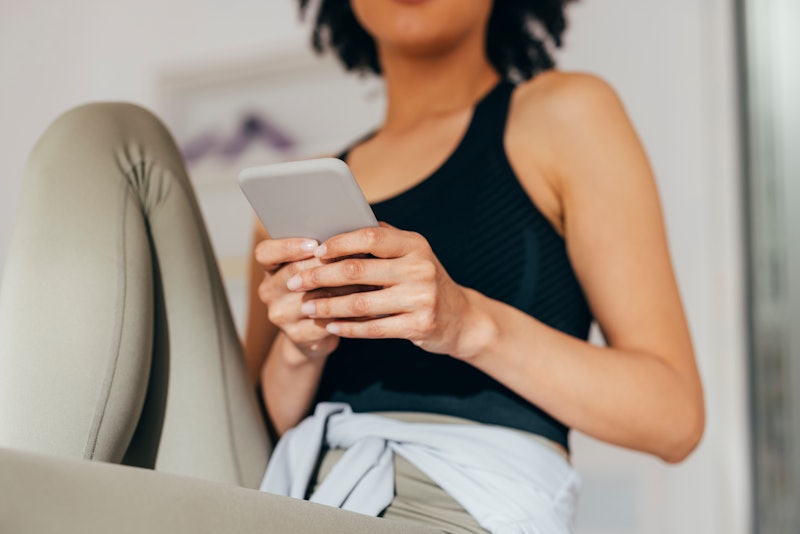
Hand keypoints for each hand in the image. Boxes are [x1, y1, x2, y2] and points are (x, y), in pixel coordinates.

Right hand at [254, 237, 368, 360]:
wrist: (313, 333)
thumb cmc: (320, 288)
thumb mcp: (314, 267)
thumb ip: (323, 250)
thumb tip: (350, 231)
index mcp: (270, 268)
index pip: (265, 253)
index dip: (288, 247)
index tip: (313, 244)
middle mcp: (269, 291)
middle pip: (293, 272)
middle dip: (327, 263)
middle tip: (357, 256)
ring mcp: (281, 314)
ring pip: (313, 297)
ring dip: (344, 287)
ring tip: (370, 279)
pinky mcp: (296, 335)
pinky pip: (325, 321)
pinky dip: (348, 312)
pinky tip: (366, 305)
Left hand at [286, 223, 485, 358]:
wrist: (462, 319)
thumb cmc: (424, 281)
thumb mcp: (412, 255)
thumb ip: (382, 241)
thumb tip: (337, 224)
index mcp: (415, 244)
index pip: (371, 236)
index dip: (339, 242)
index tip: (314, 250)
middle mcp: (420, 268)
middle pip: (358, 270)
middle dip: (319, 277)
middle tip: (294, 282)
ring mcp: (422, 298)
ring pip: (360, 303)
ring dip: (327, 306)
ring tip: (306, 307)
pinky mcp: (419, 326)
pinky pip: (373, 328)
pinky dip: (347, 328)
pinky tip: (330, 326)